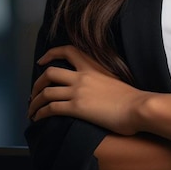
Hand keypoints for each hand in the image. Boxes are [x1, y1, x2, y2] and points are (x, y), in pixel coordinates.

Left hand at [28, 45, 149, 134]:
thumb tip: (97, 86)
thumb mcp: (115, 79)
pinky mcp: (77, 107)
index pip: (68, 51)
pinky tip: (39, 118)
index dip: (51, 54)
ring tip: (32, 109)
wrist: (138, 107)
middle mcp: (83, 76)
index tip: (42, 60)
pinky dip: (41, 113)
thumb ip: (102, 78)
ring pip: (46, 92)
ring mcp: (78, 91)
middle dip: (37, 83)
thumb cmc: (132, 97)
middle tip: (35, 92)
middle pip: (50, 72)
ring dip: (35, 101)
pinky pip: (51, 108)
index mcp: (93, 66)